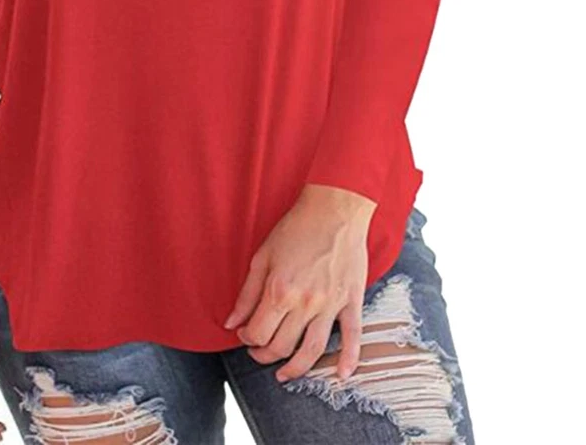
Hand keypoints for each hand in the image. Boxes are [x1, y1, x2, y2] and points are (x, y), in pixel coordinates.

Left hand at [223, 184, 375, 382]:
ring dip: (297, 368)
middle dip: (265, 355)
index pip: (259, 332)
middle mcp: (305, 303)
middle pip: (282, 346)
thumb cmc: (296, 228)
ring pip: (313, 351)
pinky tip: (341, 376)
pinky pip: (354, 337)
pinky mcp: (352, 301)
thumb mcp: (262, 255)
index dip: (247, 338)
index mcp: (280, 290)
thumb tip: (232, 323)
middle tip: (259, 353)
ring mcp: (331, 304)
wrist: (334, 209)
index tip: (245, 334)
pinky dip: (349, 359)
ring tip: (285, 374)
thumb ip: (247, 293)